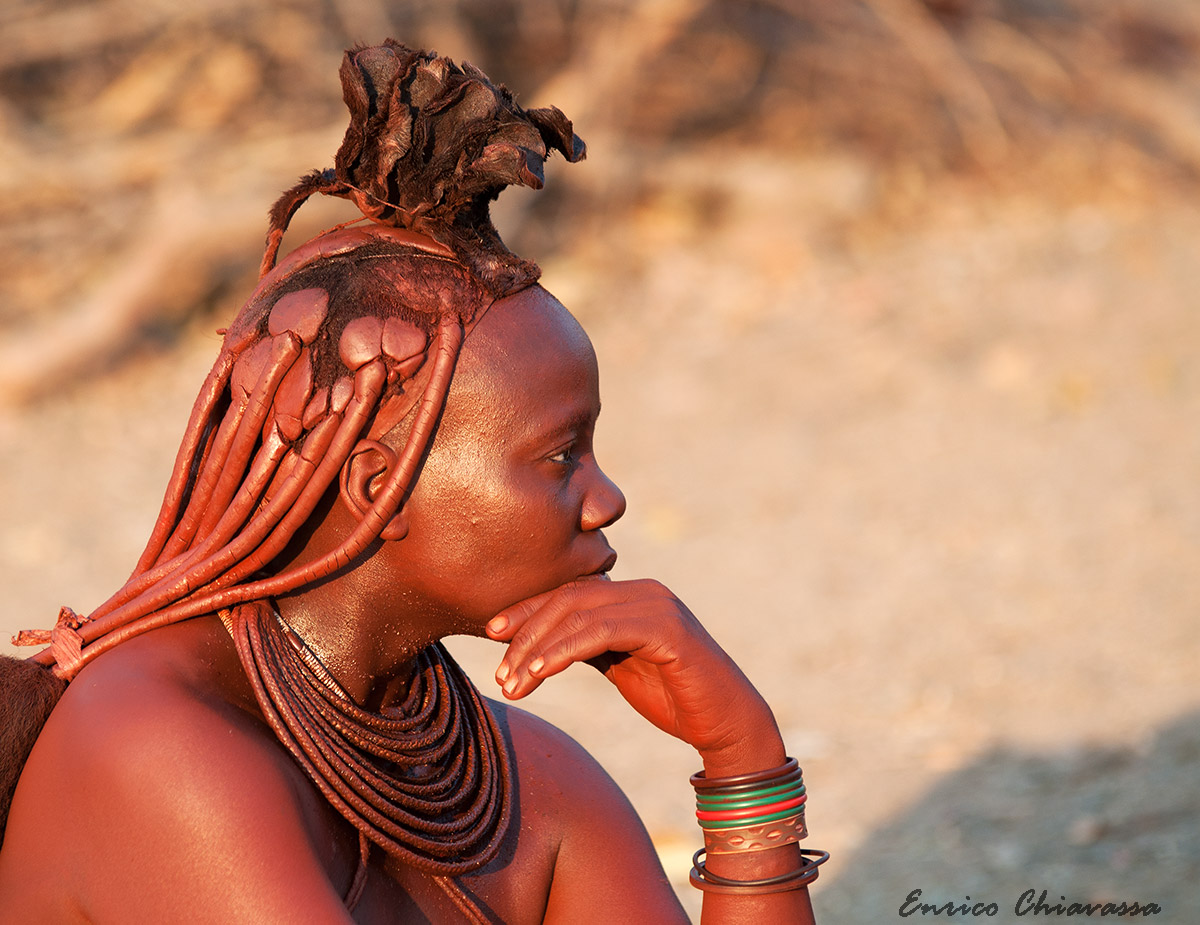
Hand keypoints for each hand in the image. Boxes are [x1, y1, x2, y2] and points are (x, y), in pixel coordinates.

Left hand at [486, 578, 783, 770]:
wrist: (727, 726)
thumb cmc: (674, 699)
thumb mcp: (619, 666)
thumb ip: (588, 646)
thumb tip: (538, 643)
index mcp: (634, 596)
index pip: (569, 593)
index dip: (527, 610)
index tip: (490, 633)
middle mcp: (646, 591)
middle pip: (569, 597)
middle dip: (526, 631)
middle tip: (499, 670)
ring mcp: (658, 606)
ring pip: (579, 612)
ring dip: (537, 648)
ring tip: (512, 682)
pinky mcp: (667, 630)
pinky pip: (601, 631)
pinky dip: (563, 651)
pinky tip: (539, 674)